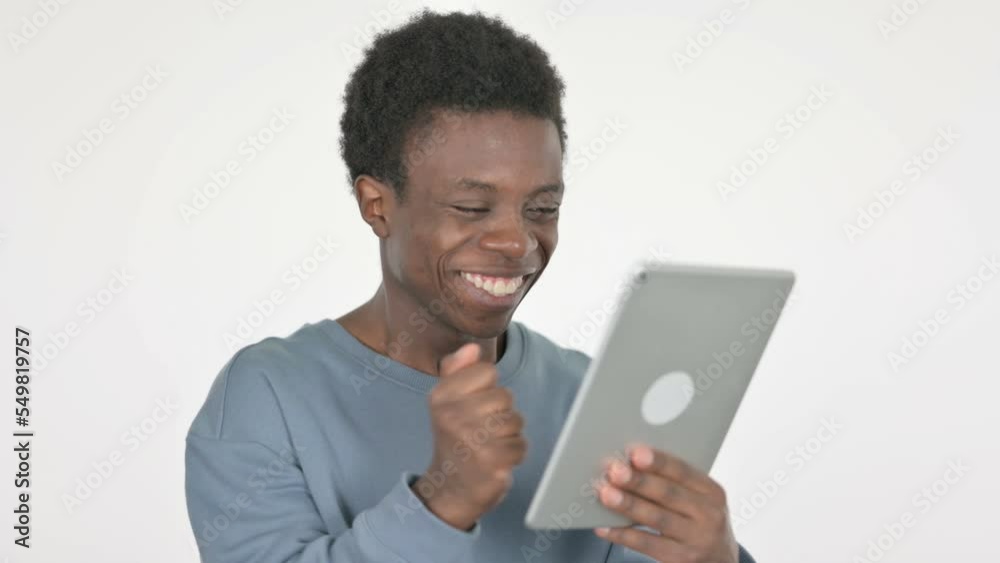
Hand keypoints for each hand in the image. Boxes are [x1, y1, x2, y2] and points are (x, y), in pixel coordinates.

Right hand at [412, 343, 527, 529]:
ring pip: (515, 420)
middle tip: (483, 430)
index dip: (487, 388)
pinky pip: (521, 445)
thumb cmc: (454, 438)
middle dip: (501, 413)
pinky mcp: (490, 463)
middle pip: (504, 396)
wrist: (449, 487)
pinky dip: (514, 453)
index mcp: (441, 396)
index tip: (473, 405)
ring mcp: (471, 440)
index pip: (487, 371)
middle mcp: (452, 416)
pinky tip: (497, 459)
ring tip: (490, 444)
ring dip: (509, 434)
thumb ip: (457, 370)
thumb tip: (472, 348)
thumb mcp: (447, 401)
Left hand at [594, 444, 738, 562]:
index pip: (683, 471)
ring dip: (628, 504)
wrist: (720, 561)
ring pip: (657, 518)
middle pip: (668, 494)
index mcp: (711, 491)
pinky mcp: (680, 559)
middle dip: (639, 481)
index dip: (658, 461)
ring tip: (606, 493)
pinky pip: (647, 544)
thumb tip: (630, 464)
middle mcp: (708, 515)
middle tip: (615, 470)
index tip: (635, 452)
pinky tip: (605, 526)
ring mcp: (696, 539)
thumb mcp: (699, 499)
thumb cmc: (700, 521)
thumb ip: (672, 482)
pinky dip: (623, 534)